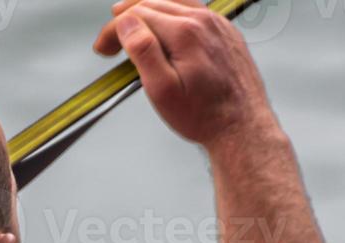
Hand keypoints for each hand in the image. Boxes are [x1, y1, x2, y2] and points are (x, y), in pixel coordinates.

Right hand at [93, 0, 275, 147]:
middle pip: (152, 3)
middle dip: (124, 20)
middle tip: (109, 43)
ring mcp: (217, 24)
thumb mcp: (162, 91)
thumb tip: (126, 23)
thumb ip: (143, 51)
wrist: (242, 127)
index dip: (112, 30)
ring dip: (146, 9)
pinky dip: (171, 11)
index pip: (136, 15)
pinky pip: (193, 8)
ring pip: (173, 1)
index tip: (102, 49)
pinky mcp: (226, 31)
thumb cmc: (203, 116)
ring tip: (129, 21)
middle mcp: (203, 21)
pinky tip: (163, 24)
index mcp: (185, 33)